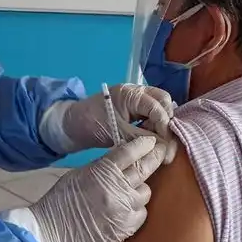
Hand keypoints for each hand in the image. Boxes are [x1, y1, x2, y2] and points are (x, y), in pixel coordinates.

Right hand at [0, 136, 169, 241]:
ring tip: (132, 188)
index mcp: (103, 171)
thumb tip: (123, 161)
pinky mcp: (125, 228)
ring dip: (141, 188)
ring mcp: (123, 209)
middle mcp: (117, 188)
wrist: (51, 230)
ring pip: (145, 192)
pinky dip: (137, 208)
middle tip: (161, 150)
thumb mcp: (81, 173)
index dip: (143, 144)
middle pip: (144, 168)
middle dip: (155, 157)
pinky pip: (142, 213)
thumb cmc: (61, 199)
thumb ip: (104, 167)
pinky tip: (128, 207)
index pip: (130, 152)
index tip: (151, 140)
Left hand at [39, 85, 176, 158]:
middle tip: (167, 146)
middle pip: (163, 102)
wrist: (73, 125)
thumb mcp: (115, 132)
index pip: (156, 105)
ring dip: (163, 127)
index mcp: (129, 93)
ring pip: (160, 109)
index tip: (165, 144)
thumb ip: (139, 137)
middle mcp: (137, 93)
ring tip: (162, 148)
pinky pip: (152, 116)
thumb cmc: (90, 124)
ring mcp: (137, 101)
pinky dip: (156, 128)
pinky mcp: (136, 111)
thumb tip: (163, 145)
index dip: (164, 124)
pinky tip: (156, 143)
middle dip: (168, 123)